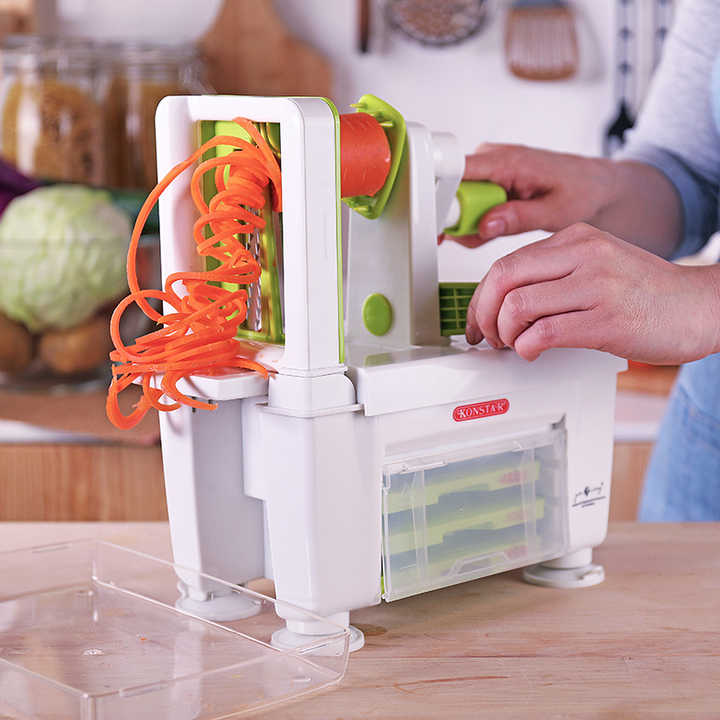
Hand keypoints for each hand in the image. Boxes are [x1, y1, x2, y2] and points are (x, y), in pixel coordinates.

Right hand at [447, 144, 616, 247]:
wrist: (594, 186)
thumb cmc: (582, 191)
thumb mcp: (557, 211)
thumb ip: (519, 218)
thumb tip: (485, 224)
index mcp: (507, 160)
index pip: (456, 170)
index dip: (440, 195)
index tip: (443, 223)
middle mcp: (490, 160)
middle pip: (451, 191)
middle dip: (461, 221)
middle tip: (487, 234)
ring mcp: (486, 170)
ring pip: (457, 202)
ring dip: (470, 225)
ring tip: (502, 228)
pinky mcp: (485, 182)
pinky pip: (467, 206)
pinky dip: (476, 223)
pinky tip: (497, 226)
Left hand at [465, 223, 719, 363]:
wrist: (703, 306)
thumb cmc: (648, 293)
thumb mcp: (597, 265)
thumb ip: (555, 274)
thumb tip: (505, 302)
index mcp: (576, 239)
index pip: (505, 263)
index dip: (481, 298)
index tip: (477, 319)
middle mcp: (584, 255)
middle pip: (503, 279)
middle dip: (483, 314)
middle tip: (488, 336)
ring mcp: (597, 286)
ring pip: (518, 306)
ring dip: (505, 334)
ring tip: (515, 345)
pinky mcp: (608, 320)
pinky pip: (545, 333)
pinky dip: (526, 348)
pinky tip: (533, 352)